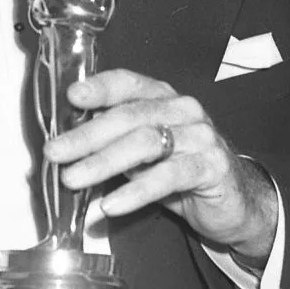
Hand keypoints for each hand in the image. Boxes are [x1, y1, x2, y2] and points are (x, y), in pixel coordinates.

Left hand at [45, 70, 277, 265]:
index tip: (72, 96)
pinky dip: (135, 191)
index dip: (100, 87)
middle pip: (130, 116)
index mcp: (163, 98)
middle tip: (55, 153)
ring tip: (73, 179)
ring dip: (103, 162)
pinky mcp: (211, 167)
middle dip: (87, 135)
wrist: (234, 202)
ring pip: (146, 143)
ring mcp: (201, 136)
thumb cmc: (180, 171)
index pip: (129, 83)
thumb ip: (112, 142)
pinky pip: (168, 177)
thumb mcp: (142, 153)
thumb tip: (66, 143)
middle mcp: (184, 110)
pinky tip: (110, 205)